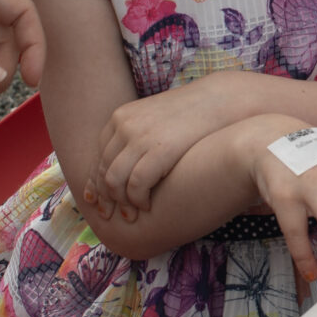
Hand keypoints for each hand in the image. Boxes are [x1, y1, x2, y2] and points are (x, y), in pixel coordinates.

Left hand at [85, 75, 244, 216]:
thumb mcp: (155, 118)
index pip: (99, 157)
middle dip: (106, 198)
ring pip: (114, 180)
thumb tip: (126, 162)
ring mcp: (140, 136)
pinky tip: (147, 206)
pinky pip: (136, 184)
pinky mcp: (159, 150)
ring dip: (120, 202)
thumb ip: (136, 135)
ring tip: (132, 215)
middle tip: (112, 216)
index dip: (96, 183)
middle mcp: (125, 125)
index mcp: (121, 117)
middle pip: (103, 170)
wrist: (219, 100)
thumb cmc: (191, 113)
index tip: (98, 202)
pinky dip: (138, 200)